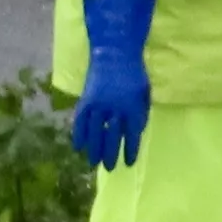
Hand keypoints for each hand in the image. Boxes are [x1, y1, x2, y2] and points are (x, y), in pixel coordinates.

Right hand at [70, 0, 155, 171]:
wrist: (114, 54)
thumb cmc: (134, 74)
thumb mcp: (144, 93)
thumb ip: (140, 112)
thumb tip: (135, 132)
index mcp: (132, 106)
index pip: (132, 133)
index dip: (130, 149)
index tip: (128, 162)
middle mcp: (114, 107)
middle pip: (111, 135)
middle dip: (111, 153)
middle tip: (110, 168)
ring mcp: (98, 103)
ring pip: (94, 131)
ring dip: (94, 148)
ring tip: (94, 162)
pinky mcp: (86, 99)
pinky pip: (80, 120)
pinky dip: (78, 134)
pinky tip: (77, 147)